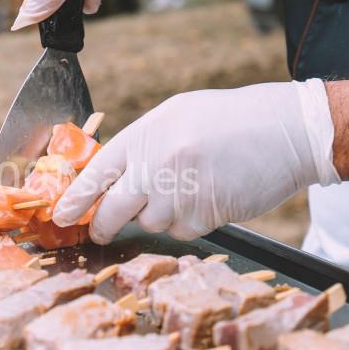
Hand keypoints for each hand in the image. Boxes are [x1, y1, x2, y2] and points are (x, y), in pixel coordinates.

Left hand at [52, 81, 340, 242]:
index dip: (76, 197)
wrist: (287, 130)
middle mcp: (158, 163)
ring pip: (150, 223)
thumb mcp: (178, 118)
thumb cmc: (233, 120)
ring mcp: (181, 191)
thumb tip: (111, 177)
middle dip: (104, 225)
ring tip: (189, 189)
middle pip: (114, 209)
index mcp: (147, 133)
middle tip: (99, 231)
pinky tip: (209, 199)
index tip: (61, 214)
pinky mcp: (204, 214)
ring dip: (161, 217)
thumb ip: (144, 146)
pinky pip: (181, 232)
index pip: (97, 171)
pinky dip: (189, 223)